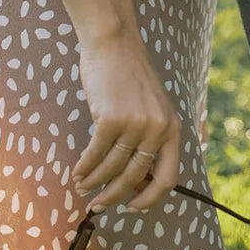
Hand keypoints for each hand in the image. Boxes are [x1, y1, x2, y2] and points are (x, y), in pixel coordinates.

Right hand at [73, 31, 180, 213]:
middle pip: (135, 178)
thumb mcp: (153, 106)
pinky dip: (84, 168)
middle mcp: (158, 128)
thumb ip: (150, 138)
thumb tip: (137, 181)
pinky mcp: (111, 119)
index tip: (132, 207)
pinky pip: (95, 154)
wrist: (114, 42)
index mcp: (172, 128)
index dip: (149, 199)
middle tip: (98, 206)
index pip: (168, 178)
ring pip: (112, 169)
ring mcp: (135, 124)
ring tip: (82, 187)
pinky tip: (77, 173)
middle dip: (113, 197)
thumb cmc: (129, 76)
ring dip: (94, 183)